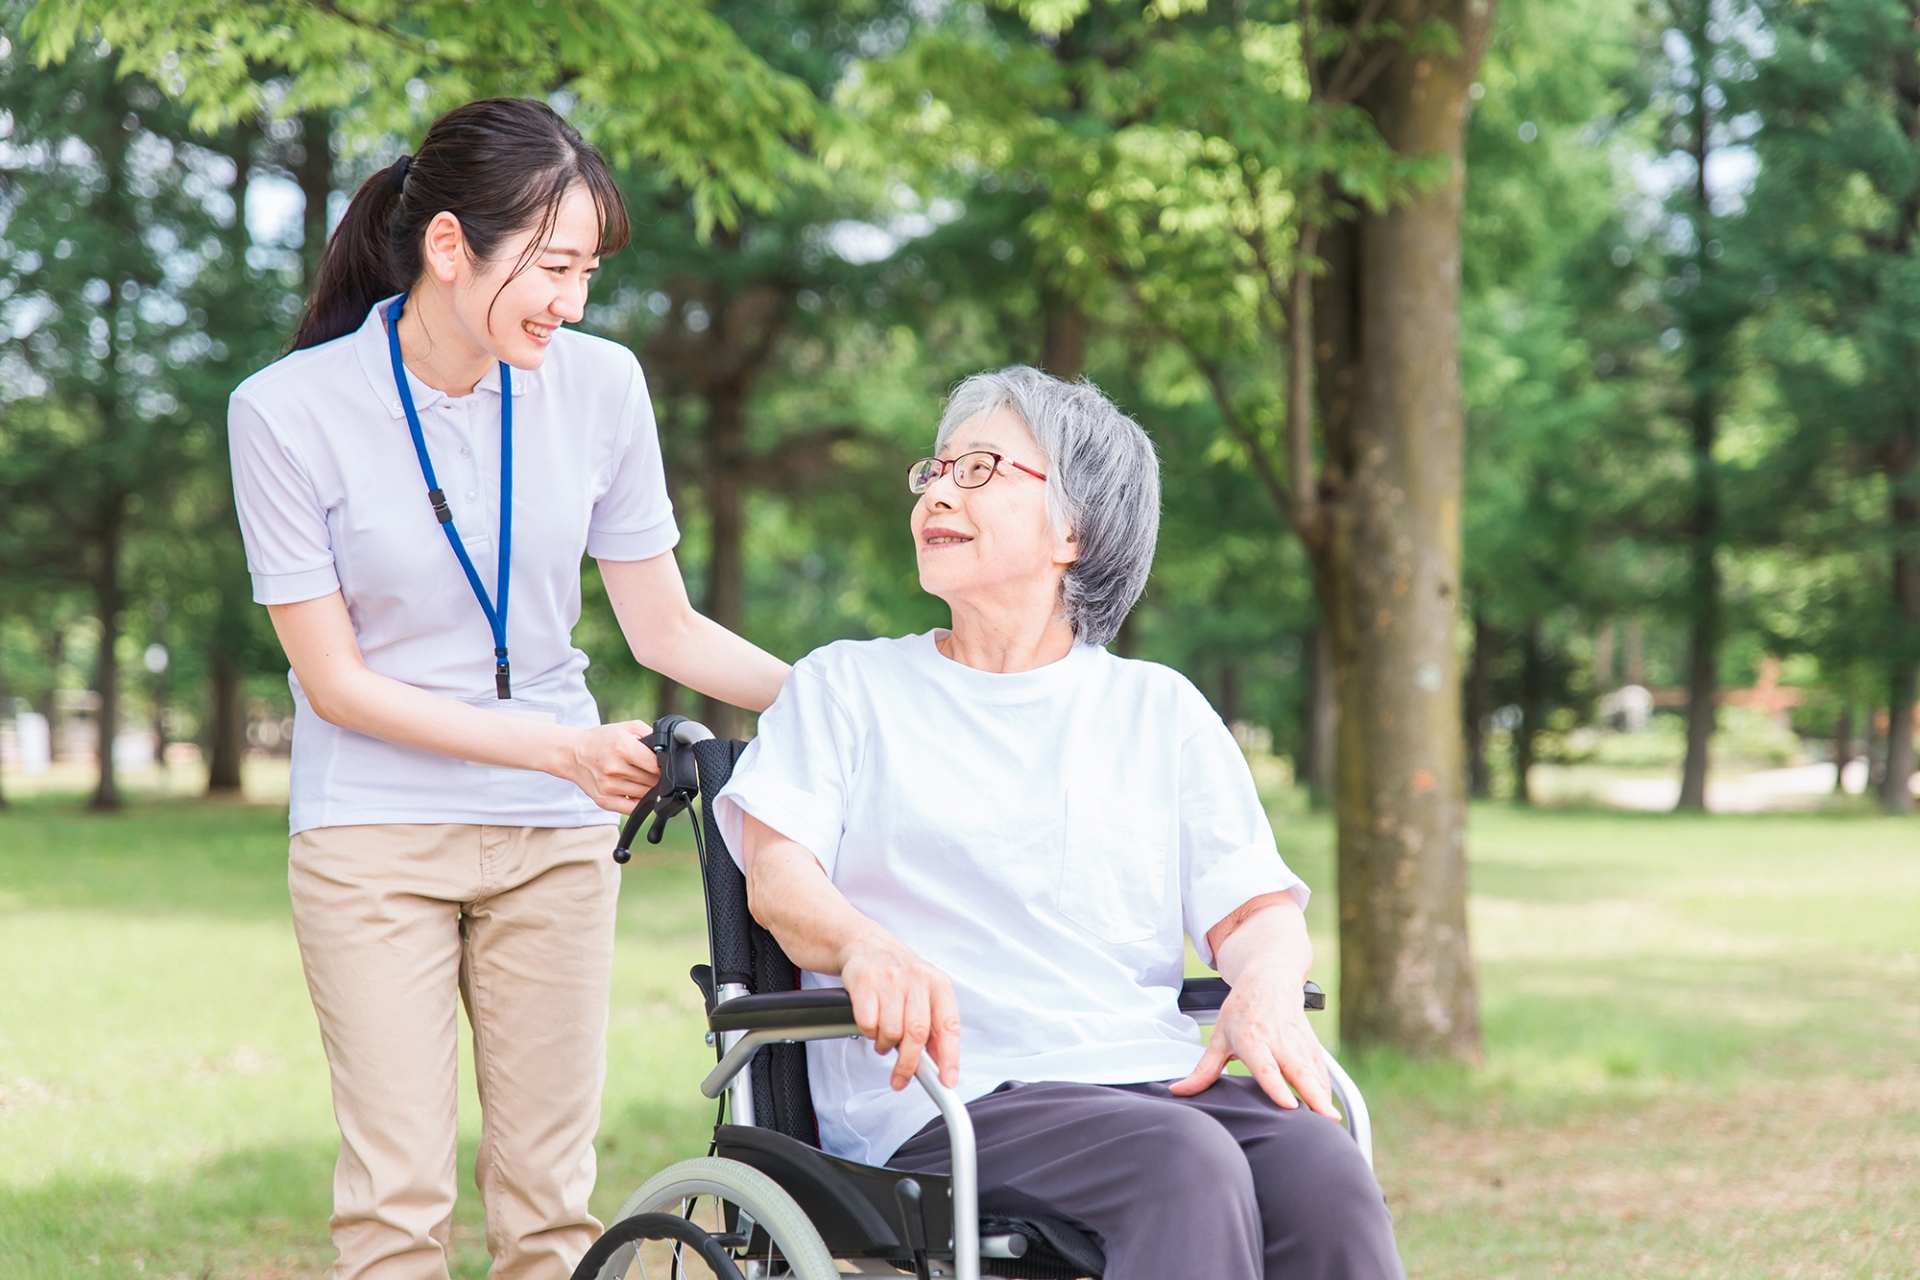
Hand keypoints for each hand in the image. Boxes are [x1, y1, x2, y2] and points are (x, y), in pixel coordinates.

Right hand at [557, 720, 660, 812]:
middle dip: (657, 776)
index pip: (655, 765)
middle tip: (649, 769)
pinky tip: (637, 792)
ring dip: (649, 788)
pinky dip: (640, 802)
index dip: (663, 765)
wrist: (573, 754)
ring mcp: (609, 787)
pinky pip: (633, 809)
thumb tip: (668, 751)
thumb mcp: (628, 727)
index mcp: (622, 748)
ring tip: (641, 778)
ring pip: (646, 795)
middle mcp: (614, 769)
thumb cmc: (603, 740)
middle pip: (652, 781)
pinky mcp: (604, 801)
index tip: (662, 763)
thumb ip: (651, 735)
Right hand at [838, 930, 960, 1092]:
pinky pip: (868, 1024)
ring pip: (891, 1032)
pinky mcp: (864, 982)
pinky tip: (871, 1023)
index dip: (950, 1057)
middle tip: (901, 1077)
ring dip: (885, 1045)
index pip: (949, 1026)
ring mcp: (890, 979)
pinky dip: (868, 1033)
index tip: (947, 1081)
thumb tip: (940, 1065)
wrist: (866, 943)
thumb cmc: (899, 974)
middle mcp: (917, 979)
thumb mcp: (925, 992)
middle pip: (917, 1034)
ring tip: (884, 1038)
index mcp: (938, 984)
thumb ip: (935, 1027)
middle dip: (908, 1064)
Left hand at [1169, 969, 1338, 1119]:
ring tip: (1331, 1122)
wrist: (1270, 979)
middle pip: (1299, 1072)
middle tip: (1326, 1120)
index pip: (1267, 1067)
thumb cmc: (1242, 1009)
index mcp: (1252, 1039)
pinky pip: (1321, 1073)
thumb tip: (1179, 1091)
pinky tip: (1327, 1111)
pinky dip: (1325, 1092)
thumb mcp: (1219, 1037)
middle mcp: (1279, 1042)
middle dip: (1313, 1096)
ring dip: (1323, 1098)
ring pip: (1315, 1073)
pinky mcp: (1312, 1047)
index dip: (1277, 1087)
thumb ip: (1203, 1070)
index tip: (1289, 1106)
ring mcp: (1299, 1044)